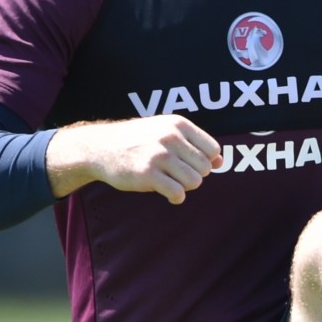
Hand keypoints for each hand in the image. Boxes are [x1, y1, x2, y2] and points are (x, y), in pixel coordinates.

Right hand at [46, 115, 223, 203]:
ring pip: (194, 181)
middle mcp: (171, 138)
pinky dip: (176, 197)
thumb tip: (220, 162)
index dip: (206, 161)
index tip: (190, 164)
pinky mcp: (147, 175)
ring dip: (186, 187)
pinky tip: (168, 194)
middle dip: (195, 175)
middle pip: (205, 167)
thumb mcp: (166, 131)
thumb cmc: (138, 140)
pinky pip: (178, 193)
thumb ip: (193, 144)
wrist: (100, 147)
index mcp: (179, 124)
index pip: (213, 149)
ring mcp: (159, 156)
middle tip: (178, 175)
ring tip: (173, 182)